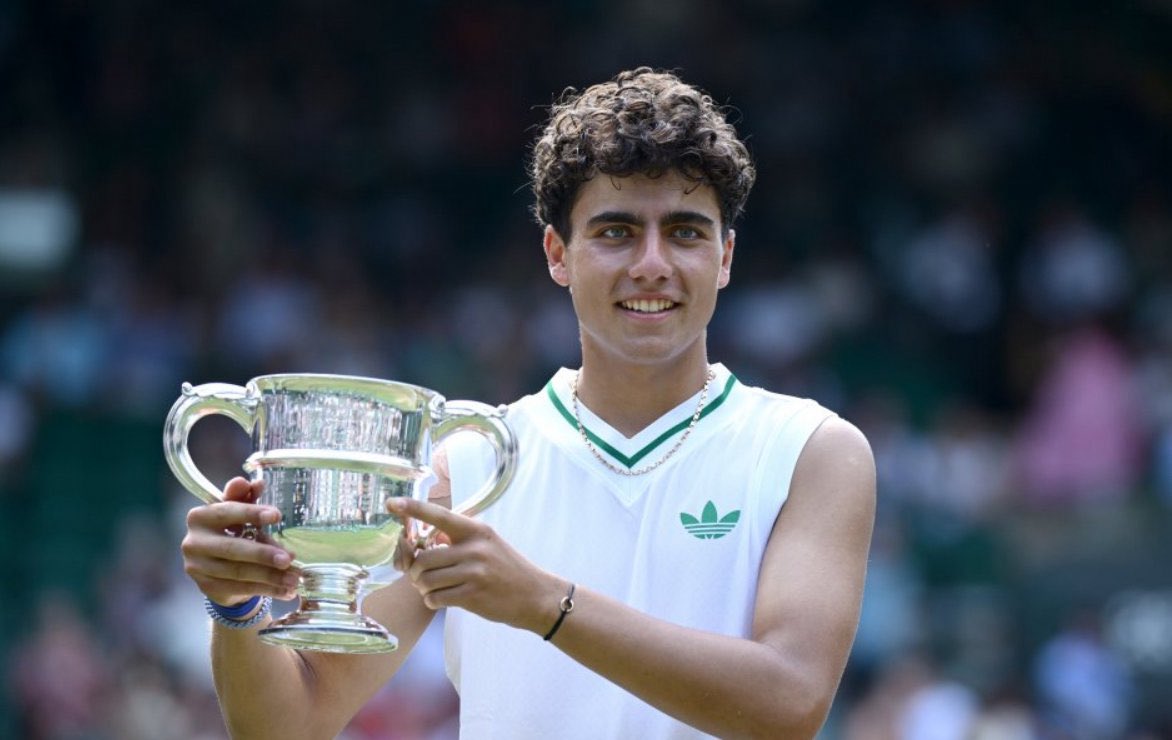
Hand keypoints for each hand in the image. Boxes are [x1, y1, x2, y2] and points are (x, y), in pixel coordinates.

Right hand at [180, 476, 298, 605]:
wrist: (215, 567)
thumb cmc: (231, 531)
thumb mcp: (238, 512)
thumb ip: (246, 497)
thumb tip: (258, 482)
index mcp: (200, 517)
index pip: (227, 513)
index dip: (252, 513)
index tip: (277, 516)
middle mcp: (193, 542)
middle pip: (233, 548)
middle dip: (263, 554)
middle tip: (288, 558)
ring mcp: (197, 567)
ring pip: (239, 572)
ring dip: (270, 577)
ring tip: (294, 578)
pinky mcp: (207, 587)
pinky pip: (241, 589)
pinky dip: (267, 589)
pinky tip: (286, 590)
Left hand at [387, 498, 564, 634]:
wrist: (535, 595)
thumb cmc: (508, 569)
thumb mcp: (488, 543)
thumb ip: (460, 540)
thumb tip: (426, 542)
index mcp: (476, 530)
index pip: (439, 515)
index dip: (413, 509)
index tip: (392, 504)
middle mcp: (474, 548)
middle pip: (424, 558)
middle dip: (415, 571)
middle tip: (421, 577)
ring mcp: (474, 572)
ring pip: (426, 580)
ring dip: (423, 588)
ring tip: (434, 589)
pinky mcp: (472, 595)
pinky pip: (435, 598)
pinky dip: (432, 601)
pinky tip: (442, 600)